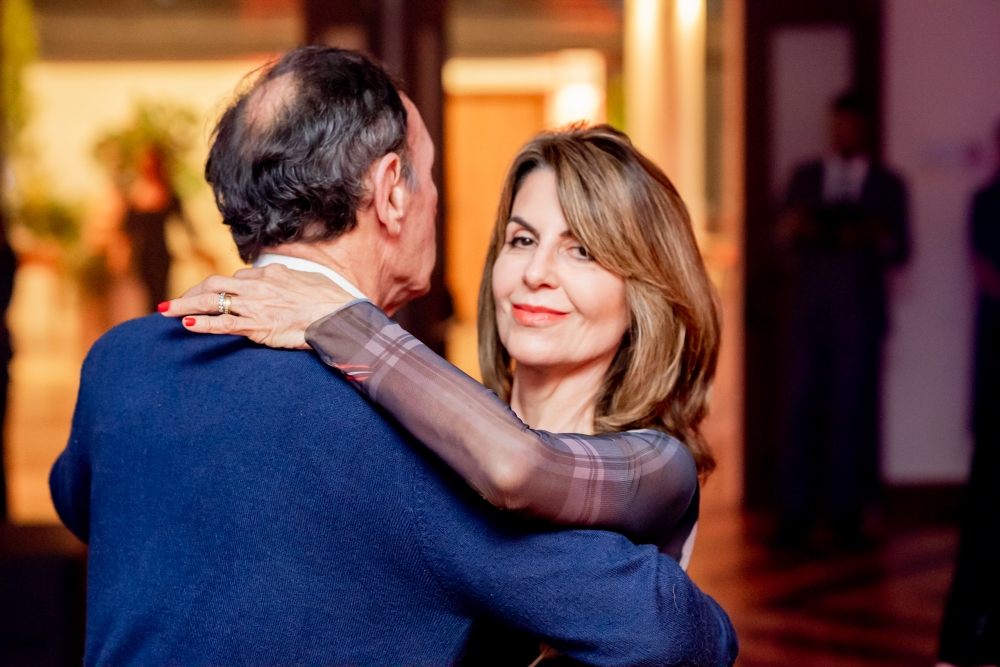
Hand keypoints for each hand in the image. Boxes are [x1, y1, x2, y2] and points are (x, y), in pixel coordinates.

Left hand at [159, 263, 355, 348]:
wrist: (338, 315)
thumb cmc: (330, 300)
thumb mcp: (308, 280)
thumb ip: (291, 279)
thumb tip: (286, 279)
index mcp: (270, 274)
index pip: (236, 279)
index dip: (220, 288)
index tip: (209, 296)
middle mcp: (258, 286)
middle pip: (215, 284)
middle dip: (192, 293)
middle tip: (176, 302)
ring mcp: (255, 306)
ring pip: (212, 301)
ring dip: (184, 306)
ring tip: (164, 311)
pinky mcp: (257, 326)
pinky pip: (224, 324)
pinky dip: (203, 324)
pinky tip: (186, 325)